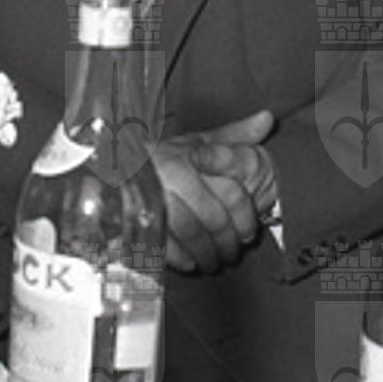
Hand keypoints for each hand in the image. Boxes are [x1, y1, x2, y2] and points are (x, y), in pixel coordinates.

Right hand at [151, 110, 274, 274]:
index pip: (232, 194)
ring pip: (192, 233)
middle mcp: (170, 173)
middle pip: (213, 218)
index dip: (246, 218)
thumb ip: (234, 135)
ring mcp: (151, 196)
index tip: (249, 233)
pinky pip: (166, 246)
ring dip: (208, 254)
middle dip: (228, 242)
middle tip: (233, 254)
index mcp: (188, 155)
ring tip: (214, 262)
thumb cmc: (165, 158)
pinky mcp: (135, 218)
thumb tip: (268, 118)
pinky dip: (183, 259)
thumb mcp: (198, 142)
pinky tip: (191, 263)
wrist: (114, 171)